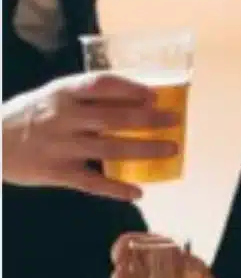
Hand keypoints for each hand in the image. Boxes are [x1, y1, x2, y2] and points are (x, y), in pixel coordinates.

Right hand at [1, 72, 178, 200]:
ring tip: (170, 150)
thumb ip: (85, 96)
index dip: (131, 89)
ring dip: (144, 150)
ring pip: (110, 148)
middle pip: (114, 117)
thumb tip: (137, 97)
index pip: (102, 85)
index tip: (155, 96)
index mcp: (62, 92)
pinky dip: (115, 188)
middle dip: (149, 119)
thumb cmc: (29, 116)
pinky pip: (91, 182)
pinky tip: (136, 193)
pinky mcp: (55, 172)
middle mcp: (63, 117)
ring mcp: (59, 146)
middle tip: (175, 122)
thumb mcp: (51, 96)